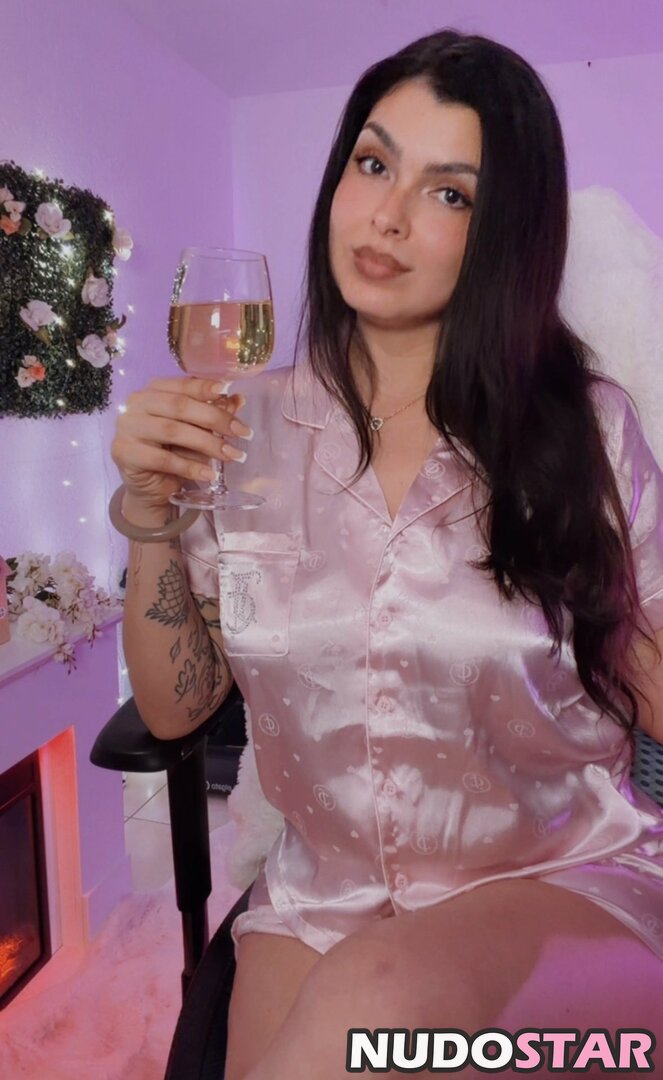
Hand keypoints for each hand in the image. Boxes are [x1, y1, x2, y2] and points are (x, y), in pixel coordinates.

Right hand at [110, 376, 251, 508]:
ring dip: (208, 444)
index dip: (206, 387)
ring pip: (173, 431)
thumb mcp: (196, 431)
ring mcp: (126, 428)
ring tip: (232, 455)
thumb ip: (213, 414)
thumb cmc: (173, 452)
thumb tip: (238, 399)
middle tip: (242, 433)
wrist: (150, 486)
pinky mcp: (124, 452)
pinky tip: (209, 474)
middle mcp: (136, 404)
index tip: (229, 391)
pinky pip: (163, 459)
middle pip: (179, 406)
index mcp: (153, 391)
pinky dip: (190, 467)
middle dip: (215, 419)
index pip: (182, 384)